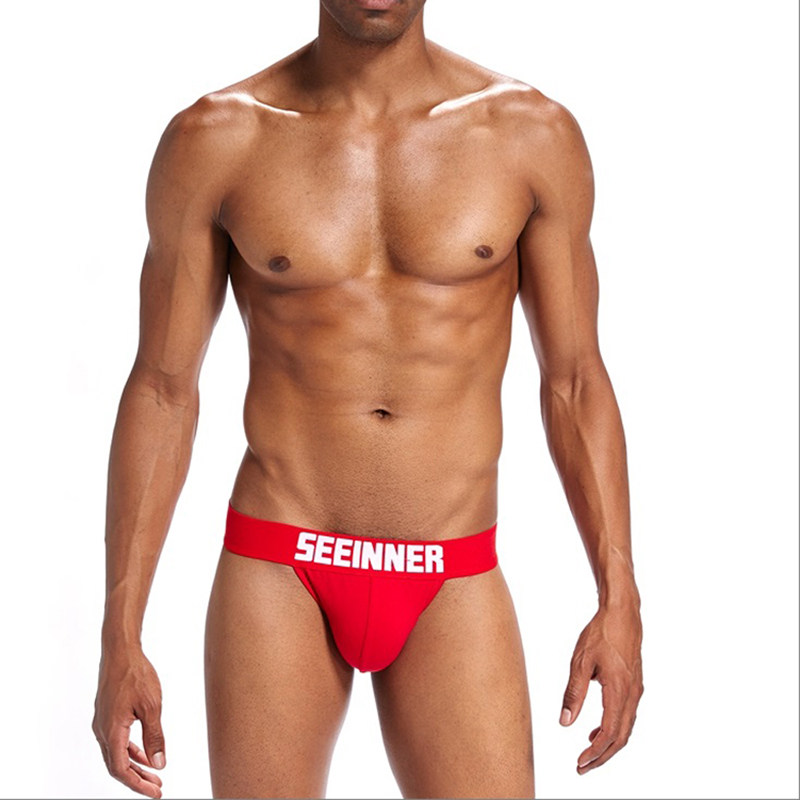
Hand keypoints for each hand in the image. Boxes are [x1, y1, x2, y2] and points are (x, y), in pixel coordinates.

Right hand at [92, 649, 165, 797]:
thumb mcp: (152, 706)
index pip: (121, 770)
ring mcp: (103, 723)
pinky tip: (145, 753)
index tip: (156, 791)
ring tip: (154, 774)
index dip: (138, 784)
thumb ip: (155, 736)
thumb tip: (159, 763)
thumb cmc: (136, 675)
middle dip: (138, 779)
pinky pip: (117, 741)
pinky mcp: (107, 715)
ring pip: (117, 754)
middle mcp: (102, 730)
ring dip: (135, 766)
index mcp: (111, 731)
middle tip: (157, 788)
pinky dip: (131, 750)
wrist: (120, 651)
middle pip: (117, 766)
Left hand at [560, 602, 642, 773]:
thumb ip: (573, 693)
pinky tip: (597, 729)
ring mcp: (636, 690)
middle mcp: (632, 694)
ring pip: (626, 728)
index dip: (595, 753)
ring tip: (588, 752)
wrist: (622, 613)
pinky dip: (614, 728)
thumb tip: (565, 721)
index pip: (609, 733)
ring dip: (608, 744)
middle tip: (582, 767)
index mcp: (619, 691)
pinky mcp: (634, 684)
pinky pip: (627, 715)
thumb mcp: (580, 662)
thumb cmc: (601, 633)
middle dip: (602, 756)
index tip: (580, 763)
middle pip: (620, 737)